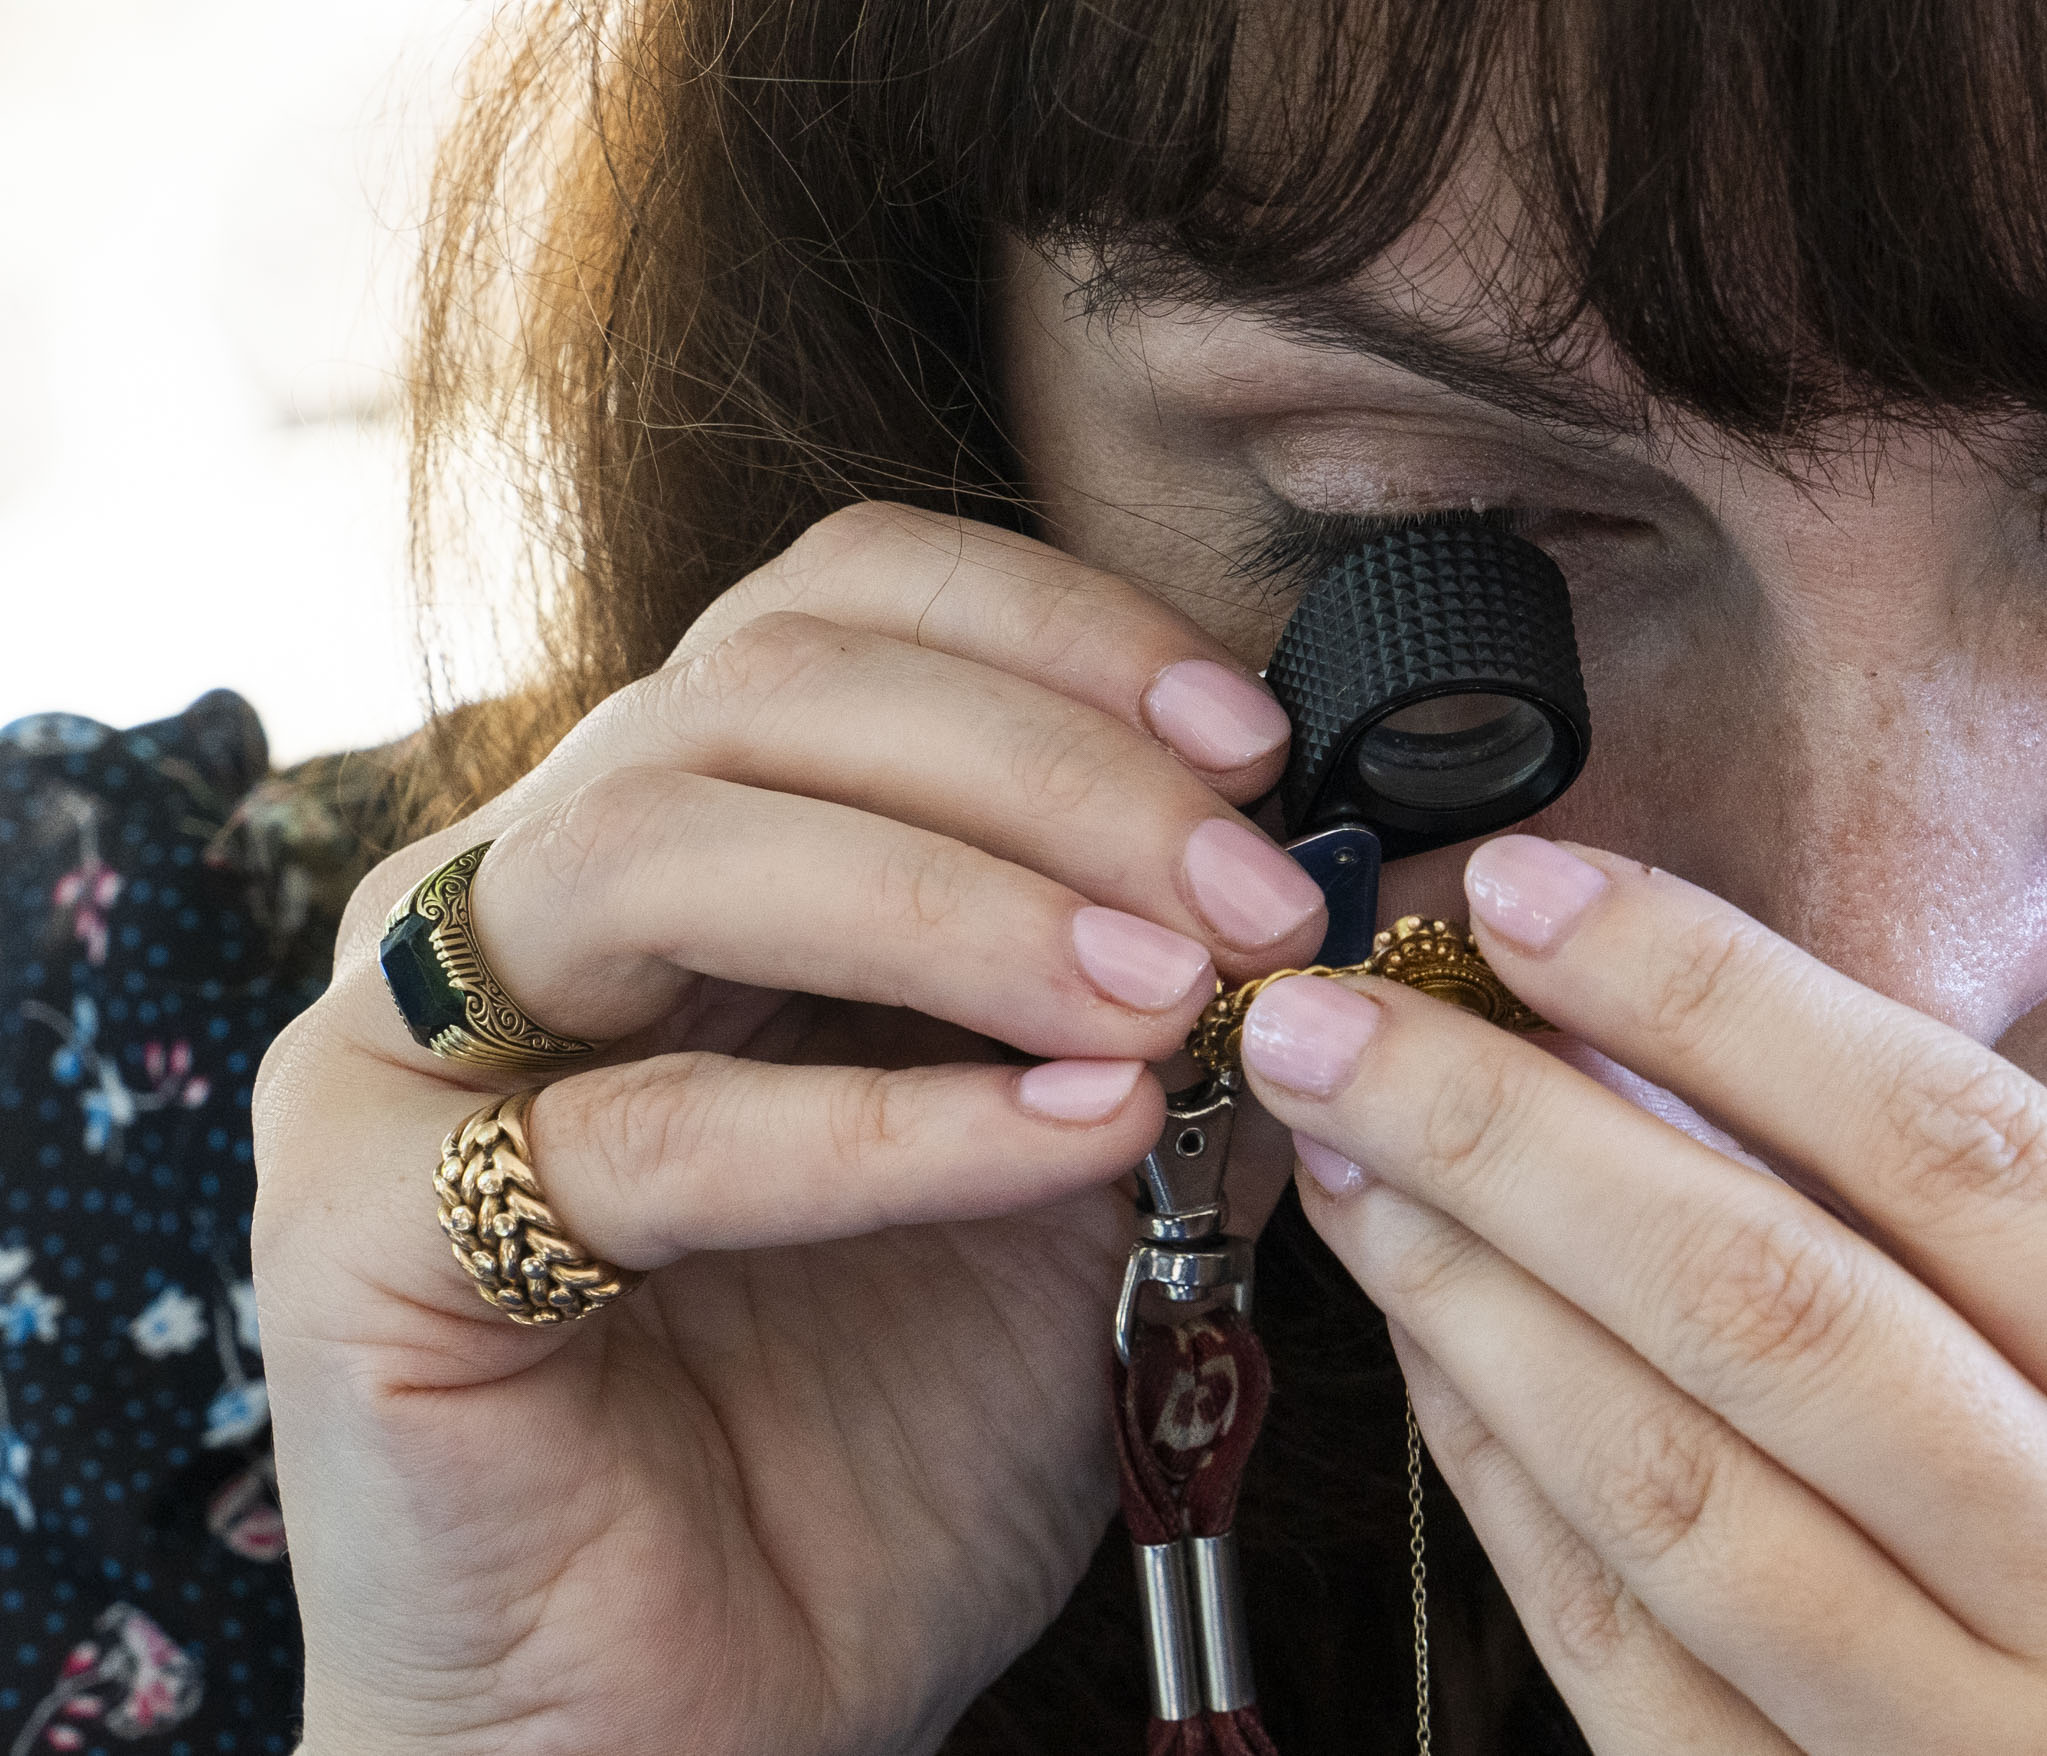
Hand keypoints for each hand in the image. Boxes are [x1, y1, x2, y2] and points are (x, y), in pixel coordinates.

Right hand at [253, 504, 1323, 1754]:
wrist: (714, 1724)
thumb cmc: (872, 1451)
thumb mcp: (1079, 1191)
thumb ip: (1176, 1021)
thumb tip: (1351, 886)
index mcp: (677, 846)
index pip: (829, 608)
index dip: (1050, 636)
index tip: (1252, 742)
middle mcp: (519, 900)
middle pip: (764, 692)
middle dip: (1051, 772)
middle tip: (1255, 901)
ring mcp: (416, 1055)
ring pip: (669, 848)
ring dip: (960, 905)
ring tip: (1165, 1003)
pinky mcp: (372, 1235)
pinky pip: (642, 1133)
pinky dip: (884, 1124)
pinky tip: (1075, 1135)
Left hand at [1238, 836, 2046, 1753]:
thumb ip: (1988, 1265)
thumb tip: (1643, 1028)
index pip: (1972, 1158)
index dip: (1726, 1004)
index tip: (1530, 900)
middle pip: (1788, 1312)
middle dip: (1523, 1135)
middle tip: (1339, 1022)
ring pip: (1675, 1492)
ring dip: (1474, 1298)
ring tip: (1353, 1163)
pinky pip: (1618, 1655)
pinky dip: (1500, 1481)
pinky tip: (1424, 1350)